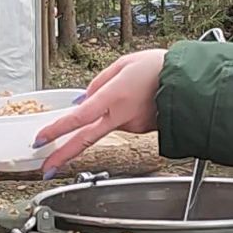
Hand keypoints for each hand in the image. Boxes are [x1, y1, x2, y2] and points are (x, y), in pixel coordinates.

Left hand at [34, 49, 165, 174]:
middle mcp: (121, 117)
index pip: (78, 118)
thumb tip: (83, 99)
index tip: (41, 140)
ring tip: (130, 90)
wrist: (192, 83)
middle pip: (85, 140)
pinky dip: (124, 112)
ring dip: (109, 112)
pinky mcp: (141, 130)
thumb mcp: (124, 64)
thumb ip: (99, 82)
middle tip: (46, 168)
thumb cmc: (161, 69)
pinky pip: (124, 121)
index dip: (57, 130)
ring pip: (108, 123)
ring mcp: (132, 127)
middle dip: (63, 155)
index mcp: (114, 97)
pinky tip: (138, 99)